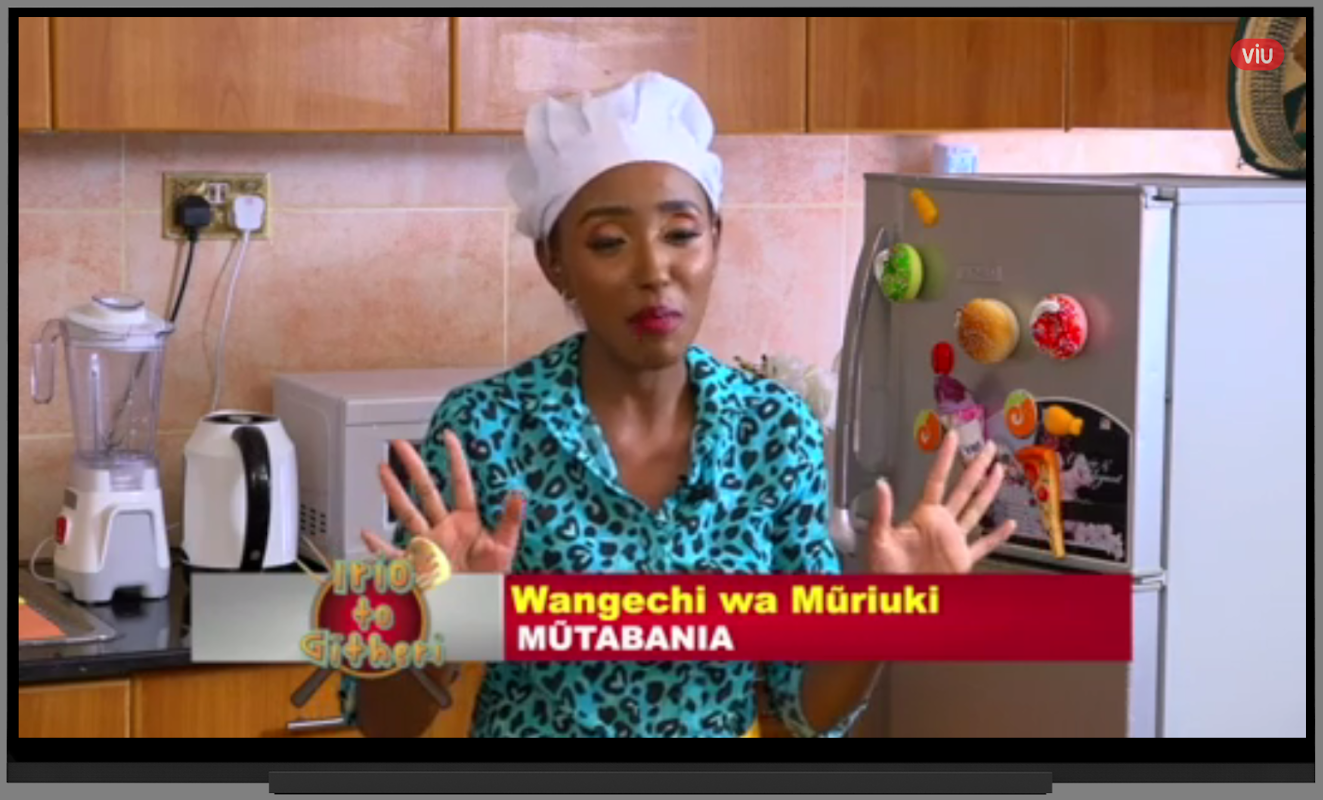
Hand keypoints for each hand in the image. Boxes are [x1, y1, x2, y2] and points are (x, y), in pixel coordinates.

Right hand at [361, 431, 523, 574]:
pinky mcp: (416, 566)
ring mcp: (428, 546)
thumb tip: (518, 494)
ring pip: (407, 513)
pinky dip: (378, 547)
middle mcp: (443, 529)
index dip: (455, 459)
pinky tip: (367, 533)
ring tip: (383, 470)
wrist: (477, 609)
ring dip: (394, 492)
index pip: (460, 484)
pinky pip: (393, 555)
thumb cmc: (492, 581)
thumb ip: (510, 522)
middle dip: (413, 466)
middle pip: (426, 490)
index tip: (449, 437)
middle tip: (401, 444)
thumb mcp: (505, 549)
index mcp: (466, 522)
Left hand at [864, 431, 1015, 574]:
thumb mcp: (879, 538)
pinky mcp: (963, 560)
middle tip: (989, 448)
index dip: (944, 458)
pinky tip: (1009, 524)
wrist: (899, 597)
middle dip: (976, 467)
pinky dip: (997, 536)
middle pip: (963, 489)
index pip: (937, 480)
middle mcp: (942, 523)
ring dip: (988, 491)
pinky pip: (984, 546)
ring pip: (976, 510)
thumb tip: (881, 483)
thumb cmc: (885, 570)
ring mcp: (954, 540)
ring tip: (999, 471)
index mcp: (924, 515)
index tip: (951, 437)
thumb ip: (882, 511)